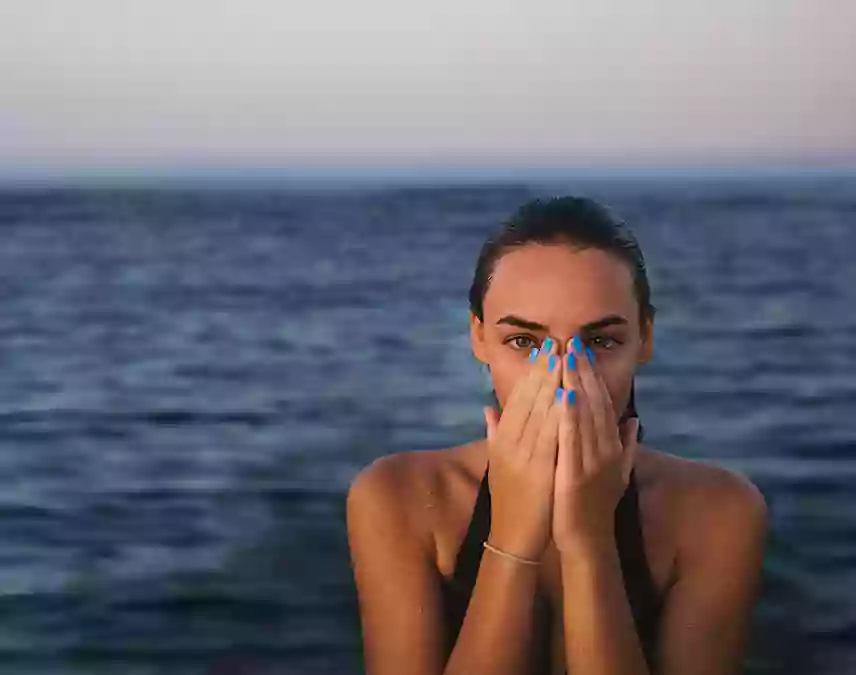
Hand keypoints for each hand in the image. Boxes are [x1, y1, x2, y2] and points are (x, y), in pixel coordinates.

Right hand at [483, 337, 562, 561]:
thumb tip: (487, 407)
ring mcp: (522, 456)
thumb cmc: (510, 500)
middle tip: (558, 343)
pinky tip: (567, 396)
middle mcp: (509, 443)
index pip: (518, 398)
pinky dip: (558, 415)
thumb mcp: (497, 462)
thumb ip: (494, 433)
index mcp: (502, 439)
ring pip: (539, 412)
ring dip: (552, 383)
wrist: (513, 537)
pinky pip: (549, 437)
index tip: (545, 351)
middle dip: (544, 370)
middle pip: (528, 399)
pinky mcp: (538, 471)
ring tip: (564, 359)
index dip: (532, 373)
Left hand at [552, 336, 638, 553]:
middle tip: (571, 342)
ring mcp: (593, 462)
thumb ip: (625, 445)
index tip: (582, 351)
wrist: (587, 540)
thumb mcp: (616, 472)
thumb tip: (633, 420)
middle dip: (582, 371)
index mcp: (611, 446)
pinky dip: (568, 416)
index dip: (593, 376)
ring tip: (565, 358)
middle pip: (594, 403)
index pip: (602, 403)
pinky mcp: (577, 474)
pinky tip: (562, 395)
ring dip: (575, 384)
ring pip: (584, 415)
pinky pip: (571, 440)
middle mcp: (606, 449)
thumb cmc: (596, 505)